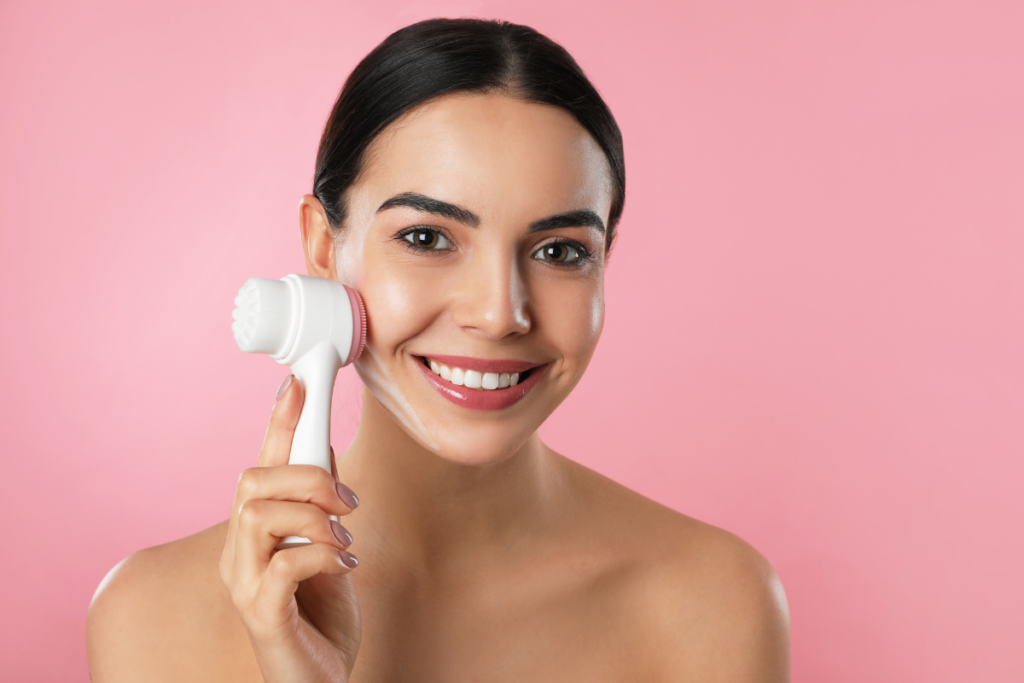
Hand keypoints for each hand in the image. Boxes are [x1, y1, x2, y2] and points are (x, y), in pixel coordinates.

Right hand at [220, 375, 361, 681]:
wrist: (319, 679)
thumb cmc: (321, 616)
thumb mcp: (329, 550)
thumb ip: (321, 508)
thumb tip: (326, 455)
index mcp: (256, 533)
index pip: (262, 465)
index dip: (279, 421)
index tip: (299, 381)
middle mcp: (239, 553)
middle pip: (252, 481)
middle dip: (306, 475)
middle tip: (348, 500)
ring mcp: (244, 583)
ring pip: (259, 514)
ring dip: (315, 515)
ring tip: (345, 540)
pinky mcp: (261, 613)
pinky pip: (283, 562)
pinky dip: (322, 555)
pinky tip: (344, 568)